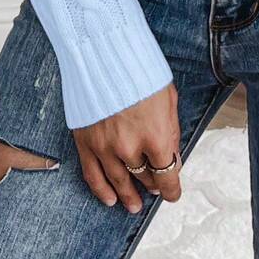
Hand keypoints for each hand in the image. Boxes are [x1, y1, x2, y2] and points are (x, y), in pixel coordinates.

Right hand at [73, 82, 181, 212]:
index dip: (172, 189)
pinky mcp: (86, 142)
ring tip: (133, 206)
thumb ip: (171, 131)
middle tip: (154, 190)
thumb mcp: (168, 99)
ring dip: (127, 196)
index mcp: (156, 136)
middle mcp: (130, 147)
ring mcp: (105, 147)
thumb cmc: (140, 71)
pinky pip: (93, 175)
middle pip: (144, 178)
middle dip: (152, 185)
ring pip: (119, 182)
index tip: (173, 194)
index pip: (167, 175)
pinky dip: (101, 190)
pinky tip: (109, 199)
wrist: (104, 53)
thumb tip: (171, 157)